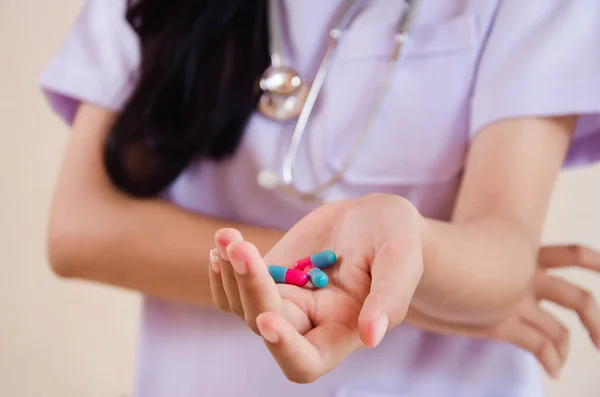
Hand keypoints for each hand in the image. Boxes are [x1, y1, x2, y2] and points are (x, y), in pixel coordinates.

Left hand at [208, 194, 423, 382]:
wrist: (374, 219)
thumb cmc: (397, 238)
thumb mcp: (402, 258)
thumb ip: (390, 297)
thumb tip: (372, 337)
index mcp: (344, 329)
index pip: (307, 360)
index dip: (285, 348)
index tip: (269, 319)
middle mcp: (310, 322)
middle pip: (266, 323)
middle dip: (250, 287)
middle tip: (240, 247)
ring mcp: (286, 298)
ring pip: (242, 304)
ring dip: (230, 273)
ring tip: (227, 237)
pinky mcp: (271, 276)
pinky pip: (235, 287)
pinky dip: (223, 271)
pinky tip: (222, 245)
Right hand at [405, 244, 599, 377]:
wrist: (413, 263)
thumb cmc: (433, 256)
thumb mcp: (464, 247)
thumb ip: (477, 251)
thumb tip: (474, 253)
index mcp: (521, 256)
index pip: (570, 255)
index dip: (593, 260)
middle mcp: (524, 278)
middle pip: (577, 298)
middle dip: (595, 319)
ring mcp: (514, 301)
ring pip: (561, 328)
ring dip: (575, 343)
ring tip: (580, 356)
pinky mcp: (498, 324)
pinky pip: (536, 344)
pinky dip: (550, 358)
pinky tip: (552, 370)